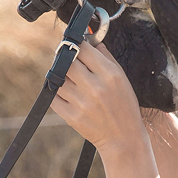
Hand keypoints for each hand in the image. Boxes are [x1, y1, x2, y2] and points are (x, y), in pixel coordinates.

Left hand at [50, 41, 147, 158]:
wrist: (123, 138)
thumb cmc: (124, 105)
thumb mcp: (122, 78)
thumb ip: (105, 56)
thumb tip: (90, 38)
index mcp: (109, 75)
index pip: (83, 49)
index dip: (76, 44)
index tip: (75, 45)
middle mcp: (95, 87)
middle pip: (67, 61)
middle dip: (66, 58)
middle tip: (67, 59)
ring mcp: (82, 102)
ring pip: (58, 78)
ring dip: (60, 75)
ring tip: (69, 78)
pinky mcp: (71, 116)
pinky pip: (53, 97)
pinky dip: (56, 92)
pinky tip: (66, 92)